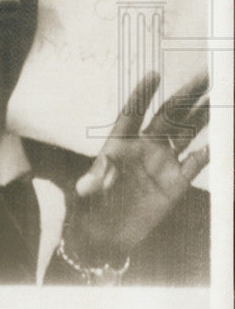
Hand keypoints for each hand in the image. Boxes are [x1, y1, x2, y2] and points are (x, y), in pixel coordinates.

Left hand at [63, 71, 209, 265]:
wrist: (106, 235)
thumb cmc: (91, 208)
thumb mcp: (89, 193)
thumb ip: (94, 182)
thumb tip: (93, 176)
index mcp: (120, 142)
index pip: (133, 111)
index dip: (143, 93)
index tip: (154, 74)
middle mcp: (144, 148)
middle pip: (168, 116)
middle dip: (185, 96)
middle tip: (204, 76)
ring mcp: (162, 163)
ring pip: (186, 133)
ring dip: (202, 115)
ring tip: (218, 96)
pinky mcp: (175, 184)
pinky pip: (195, 164)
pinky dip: (207, 154)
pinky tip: (219, 142)